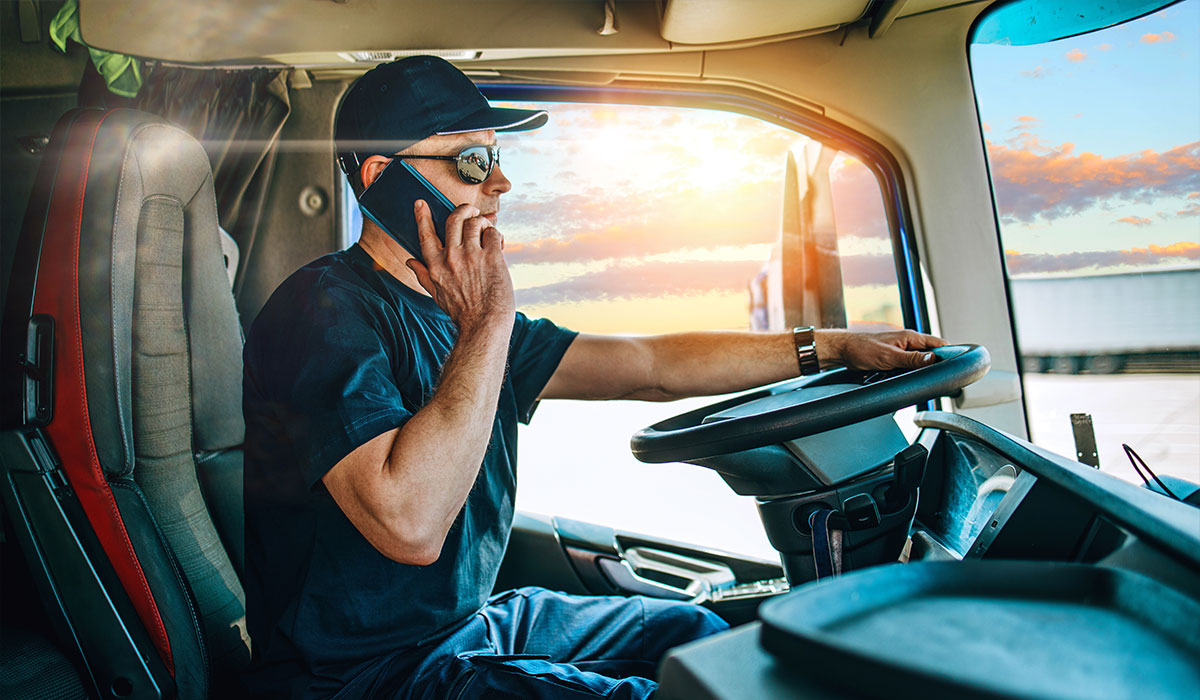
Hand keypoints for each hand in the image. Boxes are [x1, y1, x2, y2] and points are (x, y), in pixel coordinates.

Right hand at [405, 201, 514, 333]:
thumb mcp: (436, 295)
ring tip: (487, 232)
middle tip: (469, 211)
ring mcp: (472, 256)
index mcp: (436, 266)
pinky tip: (498, 244)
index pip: (425, 235)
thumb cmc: (462, 312)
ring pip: (475, 223)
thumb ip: (423, 275)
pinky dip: (496, 234)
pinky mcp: (492, 257)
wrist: (484, 325)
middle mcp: (452, 258)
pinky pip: (493, 233)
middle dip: (463, 210)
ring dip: (482, 223)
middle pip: (454, 219)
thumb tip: (410, 261)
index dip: (422, 216)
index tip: (421, 203)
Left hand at [816, 329, 946, 370]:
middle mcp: (909, 343)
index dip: (949, 354)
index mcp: (911, 337)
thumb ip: (911, 359)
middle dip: (937, 365)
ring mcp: (902, 351)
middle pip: (932, 355)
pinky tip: (912, 379)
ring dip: (923, 371)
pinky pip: (910, 367)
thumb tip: (932, 360)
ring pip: (921, 362)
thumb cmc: (862, 348)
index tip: (957, 366)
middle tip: (942, 378)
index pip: (939, 344)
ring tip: (927, 380)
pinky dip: (912, 373)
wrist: (844, 351)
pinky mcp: (895, 359)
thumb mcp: (889, 356)